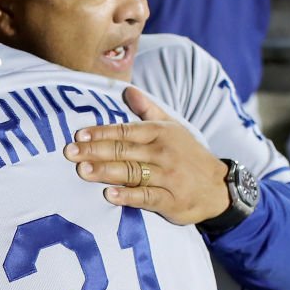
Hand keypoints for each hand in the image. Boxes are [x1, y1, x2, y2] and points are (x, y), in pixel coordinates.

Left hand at [63, 86, 229, 225]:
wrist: (218, 187)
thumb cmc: (188, 155)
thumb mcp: (173, 128)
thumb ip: (148, 110)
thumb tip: (127, 90)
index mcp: (160, 133)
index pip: (125, 130)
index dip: (101, 133)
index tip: (79, 135)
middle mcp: (163, 152)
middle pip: (124, 151)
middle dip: (95, 151)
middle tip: (70, 153)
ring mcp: (168, 177)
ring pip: (132, 172)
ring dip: (106, 172)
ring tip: (83, 171)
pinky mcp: (171, 200)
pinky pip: (147, 197)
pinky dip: (128, 196)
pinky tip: (110, 195)